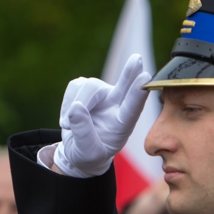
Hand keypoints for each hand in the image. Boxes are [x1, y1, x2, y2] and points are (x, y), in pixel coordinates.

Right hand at [53, 54, 150, 177]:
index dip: (138, 92)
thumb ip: (83, 132)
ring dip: (75, 104)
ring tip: (68, 125)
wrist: (77, 152)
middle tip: (137, 59)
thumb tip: (75, 107)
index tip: (146, 77)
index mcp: (123, 124)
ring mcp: (101, 95)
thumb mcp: (87, 152)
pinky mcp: (85, 90)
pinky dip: (67, 101)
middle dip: (129, 73)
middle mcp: (116, 105)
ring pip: (89, 86)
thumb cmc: (88, 154)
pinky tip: (68, 117)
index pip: (132, 107)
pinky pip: (75, 86)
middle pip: (122, 85)